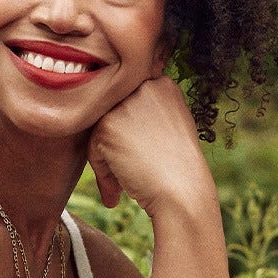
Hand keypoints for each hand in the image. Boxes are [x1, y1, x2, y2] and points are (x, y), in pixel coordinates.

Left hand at [86, 76, 214, 216]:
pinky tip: (118, 190)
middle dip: (118, 145)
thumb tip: (118, 122)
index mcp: (163, 85)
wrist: (183, 193)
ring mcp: (126, 103)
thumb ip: (147, 115)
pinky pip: (94, 147)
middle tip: (129, 175)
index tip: (142, 158)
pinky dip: (103, 172)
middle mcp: (145, 87)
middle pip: (115, 114)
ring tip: (122, 187)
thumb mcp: (172, 128)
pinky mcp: (107, 124)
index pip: (131, 103)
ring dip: (108, 160)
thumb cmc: (180, 170)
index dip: (132, 134)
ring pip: (102, 130)